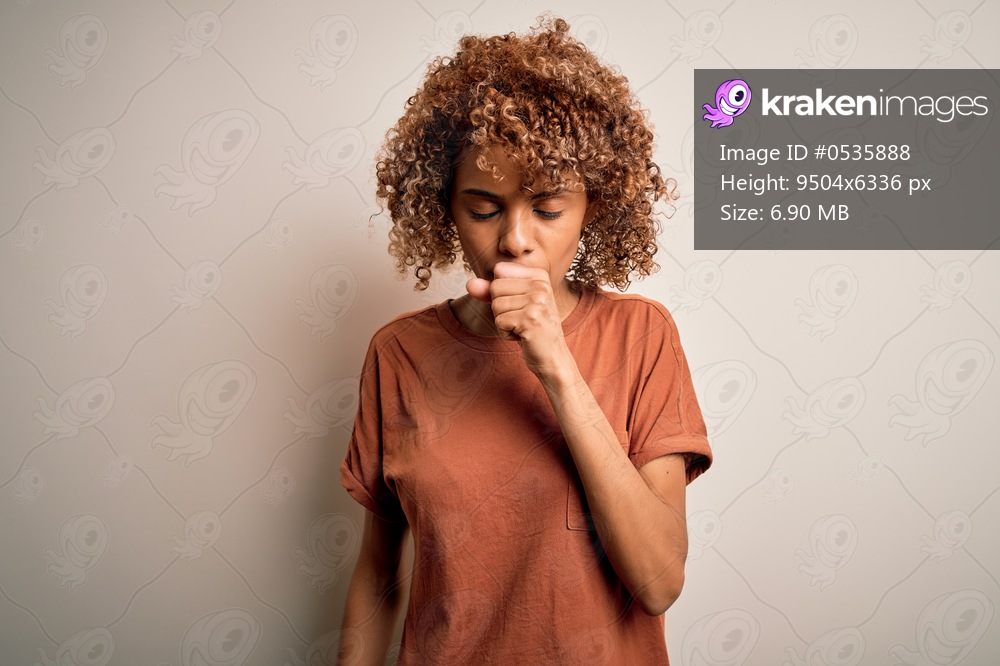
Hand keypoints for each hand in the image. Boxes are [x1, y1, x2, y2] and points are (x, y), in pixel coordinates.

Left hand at [466, 262, 572, 378]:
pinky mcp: (530, 318)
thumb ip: (491, 290)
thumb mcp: (512, 303)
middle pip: (495, 287)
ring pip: (496, 305)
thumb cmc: (531, 328)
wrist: (552, 356)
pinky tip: (522, 335)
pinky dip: (505, 333)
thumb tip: (469, 283)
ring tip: (522, 327)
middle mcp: (541, 284)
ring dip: (503, 322)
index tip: (520, 304)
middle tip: (520, 318)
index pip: (499, 270)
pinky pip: (499, 321)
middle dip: (500, 308)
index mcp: (539, 275)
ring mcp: (537, 301)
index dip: (500, 291)